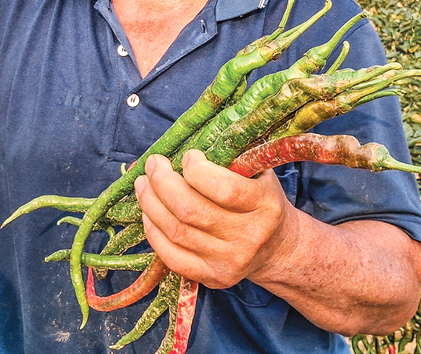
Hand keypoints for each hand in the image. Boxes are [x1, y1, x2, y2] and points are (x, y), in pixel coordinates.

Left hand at [134, 150, 300, 288]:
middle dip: (162, 182)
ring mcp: (228, 262)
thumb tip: (188, 144)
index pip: (223, 188)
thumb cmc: (262, 202)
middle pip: (190, 210)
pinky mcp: (211, 277)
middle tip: (153, 163)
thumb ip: (232, 159)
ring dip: (151, 203)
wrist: (277, 248)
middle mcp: (248, 237)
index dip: (196, 169)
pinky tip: (148, 212)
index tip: (189, 156)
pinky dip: (153, 231)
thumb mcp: (260, 175)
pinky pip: (171, 256)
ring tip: (143, 183)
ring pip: (176, 231)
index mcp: (264, 206)